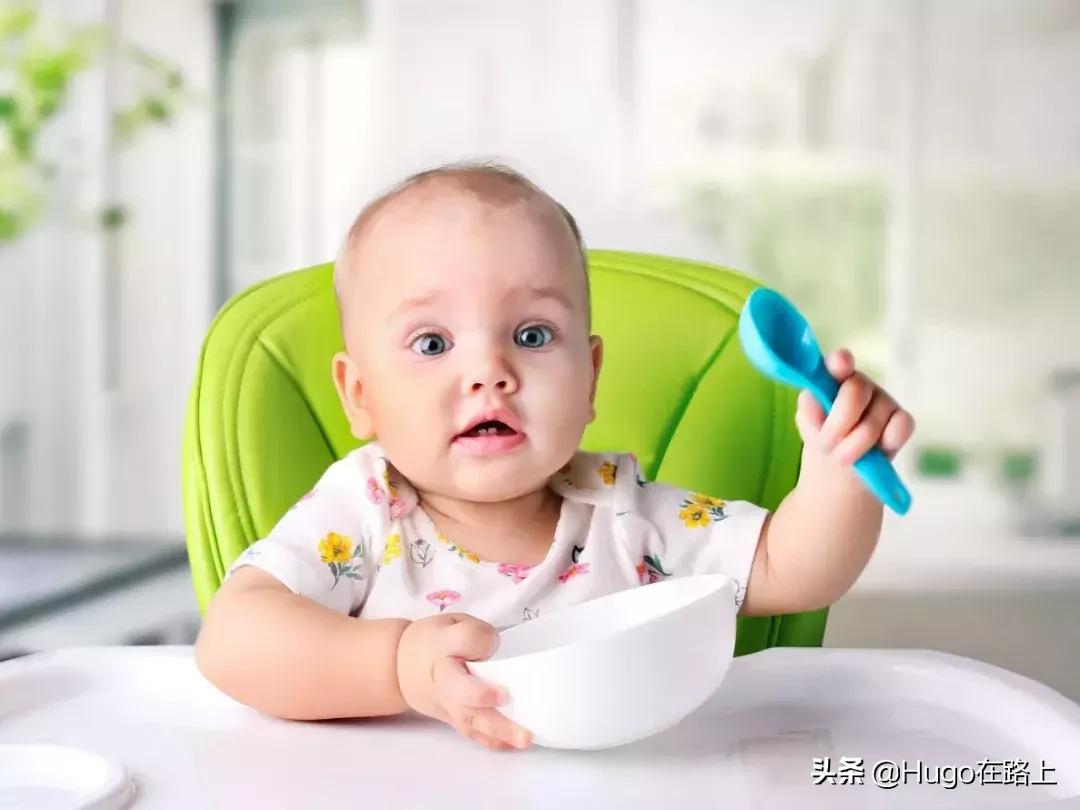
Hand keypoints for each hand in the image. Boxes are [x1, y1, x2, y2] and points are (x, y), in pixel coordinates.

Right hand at [396, 613, 532, 750]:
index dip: (479, 643)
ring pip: (470, 720)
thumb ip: (476, 634)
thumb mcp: (452, 624)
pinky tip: (512, 744)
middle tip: (510, 702)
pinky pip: (471, 733)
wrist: (400, 667)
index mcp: (443, 647)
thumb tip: (496, 653)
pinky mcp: (453, 719)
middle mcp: (443, 678)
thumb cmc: (432, 642)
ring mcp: (448, 704)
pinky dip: (492, 741)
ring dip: (498, 730)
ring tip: (524, 738)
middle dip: (486, 700)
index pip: (462, 640)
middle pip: (464, 692)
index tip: (492, 645)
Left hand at [795, 348, 914, 463]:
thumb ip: (810, 410)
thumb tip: (817, 399)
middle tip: (827, 447)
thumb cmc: (823, 434)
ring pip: (872, 424)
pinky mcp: (903, 420)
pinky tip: (875, 451)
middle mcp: (861, 384)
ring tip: (843, 455)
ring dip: (853, 447)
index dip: (840, 362)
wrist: (838, 461)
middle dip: (837, 428)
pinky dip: (885, 445)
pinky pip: (899, 430)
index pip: (839, 363)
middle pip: (854, 396)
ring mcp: (885, 400)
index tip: (840, 365)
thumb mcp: (809, 424)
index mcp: (835, 379)